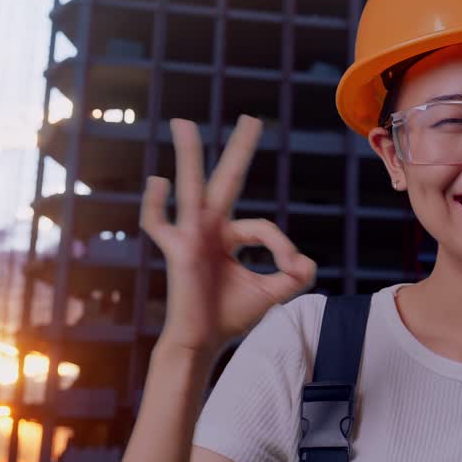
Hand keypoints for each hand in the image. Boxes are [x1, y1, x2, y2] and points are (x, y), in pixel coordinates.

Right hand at [140, 116, 316, 352]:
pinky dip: (154, 204)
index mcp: (229, 236)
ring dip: (188, 154)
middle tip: (252, 118)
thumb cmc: (231, 317)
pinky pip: (158, 224)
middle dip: (240, 150)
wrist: (203, 342)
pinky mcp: (176, 251)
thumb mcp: (272, 294)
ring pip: (191, 187)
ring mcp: (190, 236)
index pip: (262, 227)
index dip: (281, 244)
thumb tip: (307, 263)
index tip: (292, 268)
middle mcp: (209, 228)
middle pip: (227, 181)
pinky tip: (158, 181)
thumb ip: (293, 277)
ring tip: (183, 123)